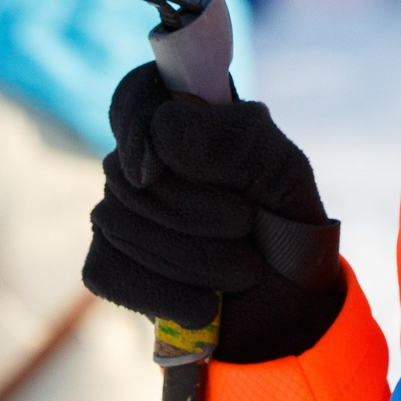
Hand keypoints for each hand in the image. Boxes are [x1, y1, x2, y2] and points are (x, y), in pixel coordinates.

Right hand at [85, 63, 344, 363]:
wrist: (291, 304)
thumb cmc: (287, 223)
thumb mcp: (280, 171)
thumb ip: (232, 139)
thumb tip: (157, 131)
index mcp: (185, 118)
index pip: (134, 94)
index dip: (136, 125)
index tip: (158, 168)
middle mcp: (143, 159)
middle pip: (126, 173)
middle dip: (192, 211)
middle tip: (247, 227)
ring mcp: (118, 210)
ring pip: (118, 224)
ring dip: (194, 258)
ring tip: (245, 270)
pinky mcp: (108, 263)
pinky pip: (109, 270)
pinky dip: (166, 294)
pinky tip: (206, 305)